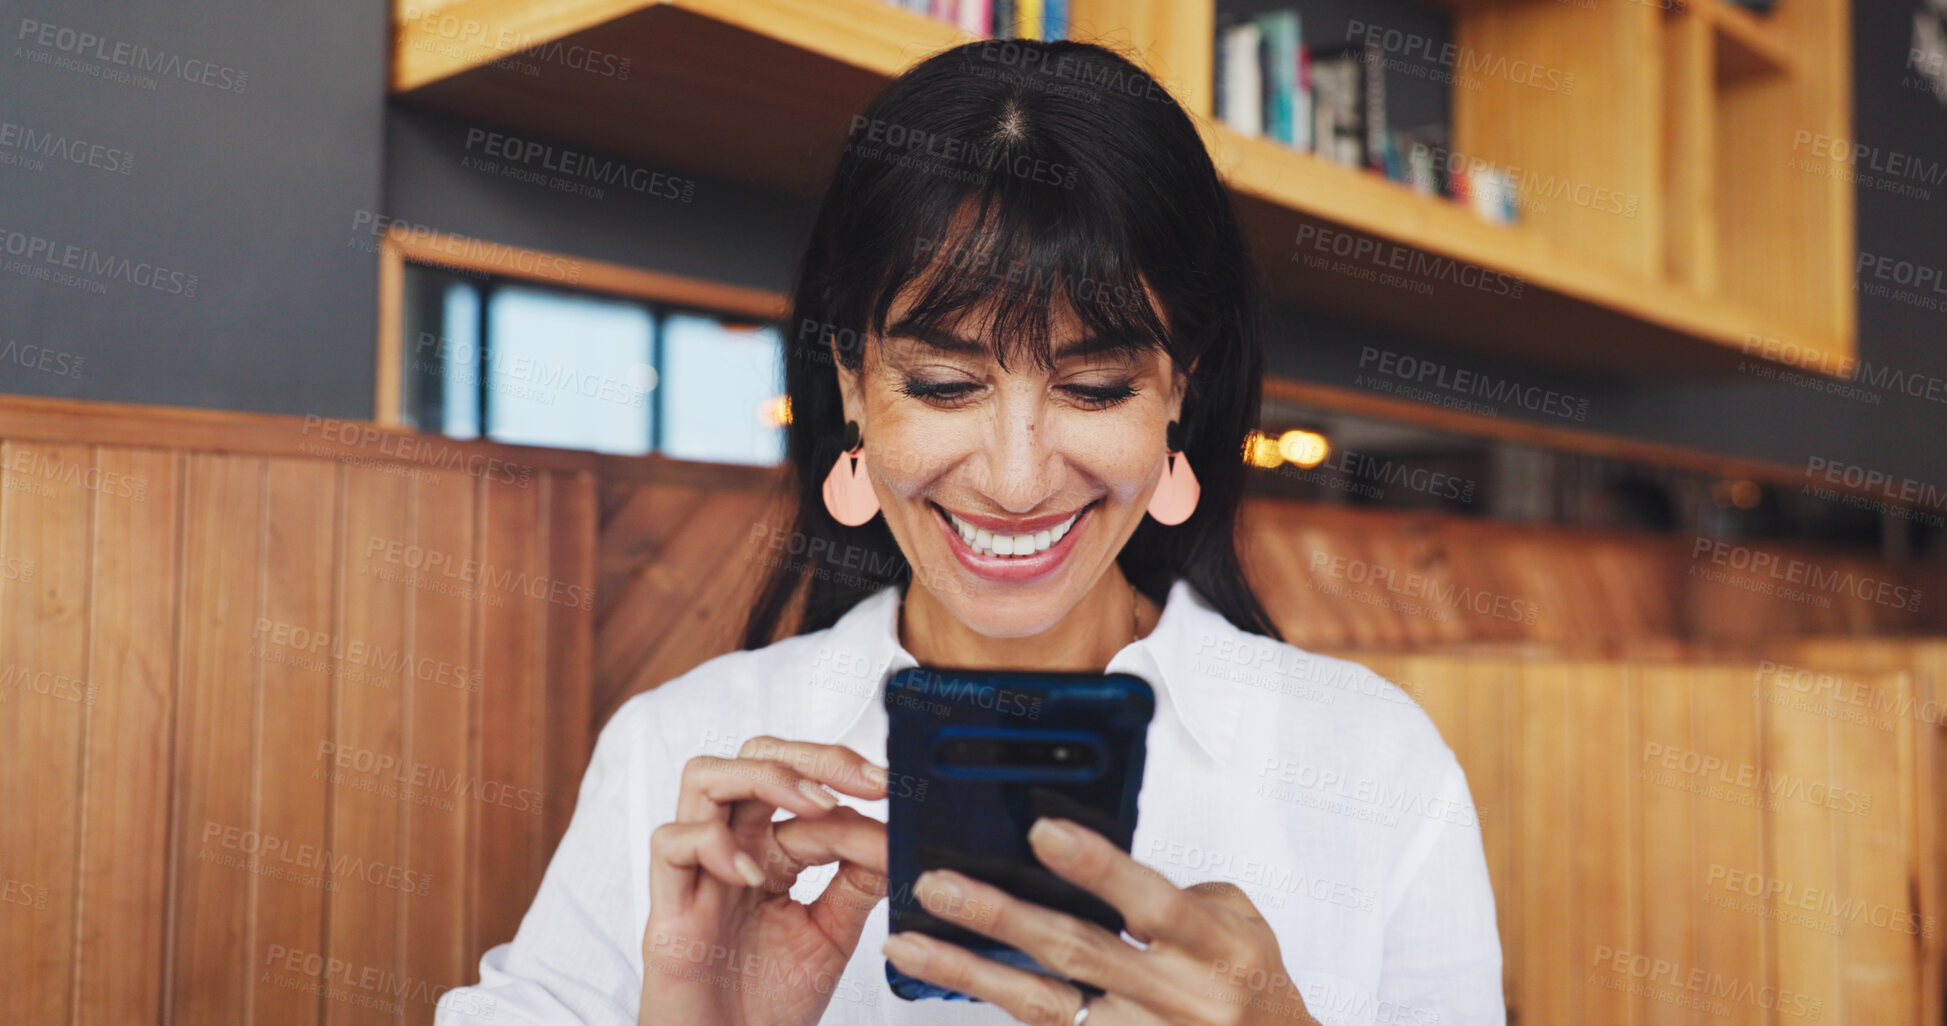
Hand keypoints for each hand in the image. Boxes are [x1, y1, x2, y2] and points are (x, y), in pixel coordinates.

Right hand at [640, 737, 888, 1025]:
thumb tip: (896, 831)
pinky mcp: (668, 907)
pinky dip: (712, 843)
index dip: (854, 791)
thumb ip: (857, 880)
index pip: (808, 790)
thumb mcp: (832, 933)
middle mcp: (732, 848)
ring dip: (765, 777)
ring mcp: (697, 872)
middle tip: (867, 780)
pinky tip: (752, 873)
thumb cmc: (770, 1002)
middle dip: (813, 755)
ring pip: (704, 777)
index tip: (899, 803)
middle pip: (754, 757)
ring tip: (816, 805)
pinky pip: (670, 844)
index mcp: (771, 849)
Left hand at [881, 817, 1317, 1025]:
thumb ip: (1172, 893)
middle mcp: (1180, 1001)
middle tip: (939, 884)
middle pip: (1078, 953)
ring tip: (911, 941)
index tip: (1042, 831)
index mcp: (1217, 950)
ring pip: (1044, 1005)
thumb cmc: (1249, 984)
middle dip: (1001, 916)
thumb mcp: (1238, 924)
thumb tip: (1089, 864)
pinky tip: (948, 980)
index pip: (1153, 903)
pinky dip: (995, 1005)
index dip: (1098, 868)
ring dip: (970, 971)